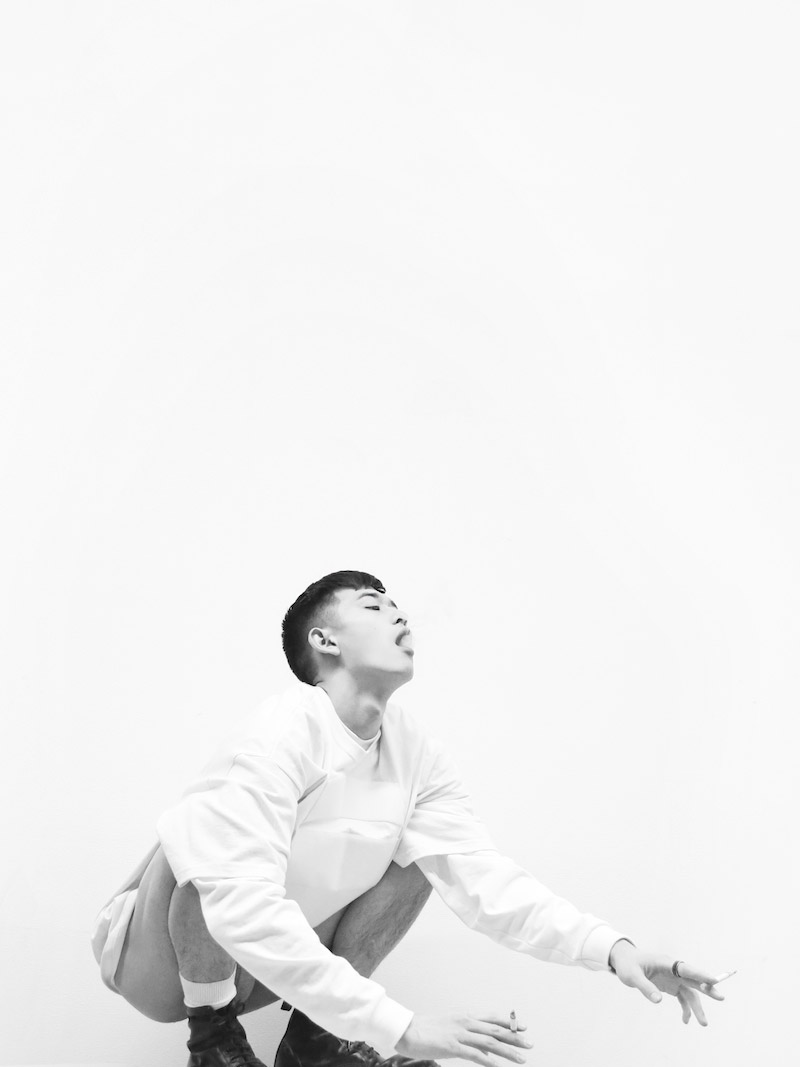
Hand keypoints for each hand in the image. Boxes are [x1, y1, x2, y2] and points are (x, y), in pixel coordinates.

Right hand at [396, 1012, 532, 1065]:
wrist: (409, 1029)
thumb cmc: (429, 1030)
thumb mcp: (453, 1030)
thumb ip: (471, 1039)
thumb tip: (487, 1050)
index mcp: (466, 1016)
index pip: (493, 1019)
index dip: (509, 1023)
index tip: (524, 1027)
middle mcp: (466, 1022)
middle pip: (496, 1030)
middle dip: (515, 1037)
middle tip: (530, 1044)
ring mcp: (460, 1034)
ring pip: (490, 1041)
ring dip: (508, 1050)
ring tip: (522, 1058)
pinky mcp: (452, 1046)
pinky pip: (474, 1054)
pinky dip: (487, 1059)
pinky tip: (498, 1065)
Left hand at [608, 941, 728, 1025]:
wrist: (625, 961)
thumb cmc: (628, 965)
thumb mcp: (632, 976)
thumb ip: (645, 987)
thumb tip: (658, 1001)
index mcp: (666, 962)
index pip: (686, 969)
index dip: (700, 974)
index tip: (713, 980)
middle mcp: (674, 970)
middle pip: (694, 980)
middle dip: (708, 988)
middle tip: (721, 997)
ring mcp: (674, 978)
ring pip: (691, 993)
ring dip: (697, 1007)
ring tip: (703, 1024)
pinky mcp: (672, 986)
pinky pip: (683, 998)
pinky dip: (686, 1009)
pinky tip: (686, 1021)